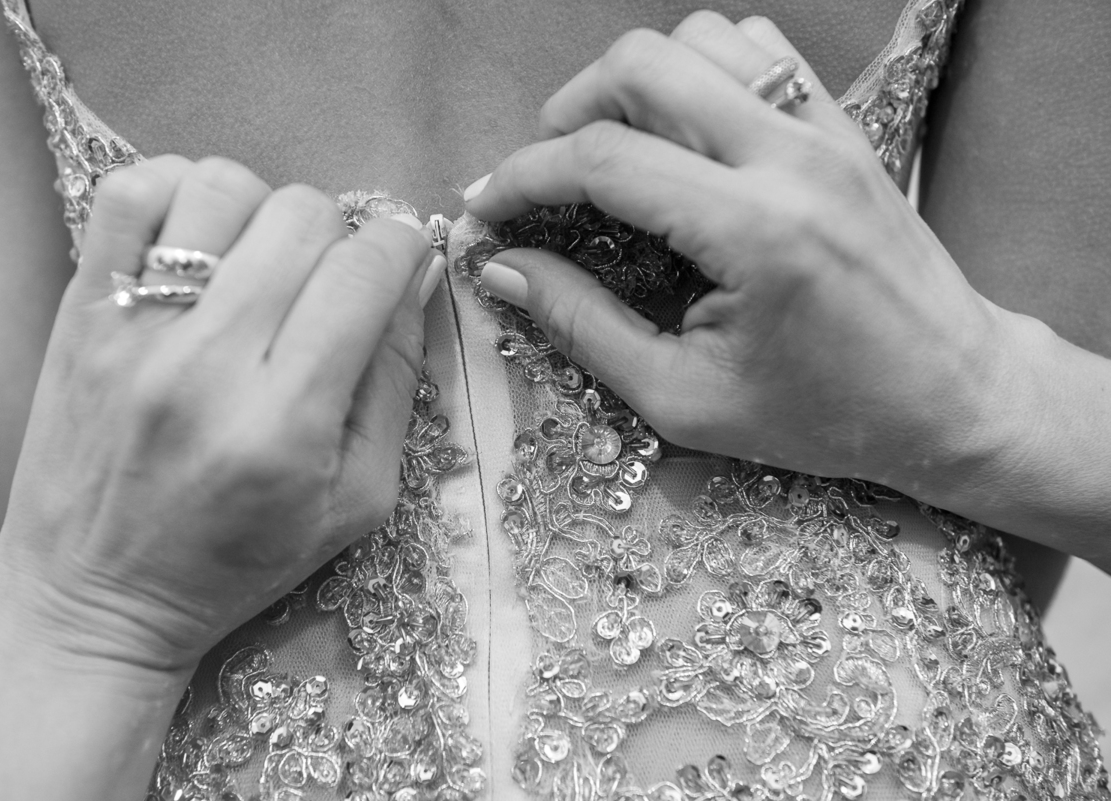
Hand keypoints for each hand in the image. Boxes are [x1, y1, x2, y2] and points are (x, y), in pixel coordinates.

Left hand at [0, 155, 441, 672]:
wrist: (95, 601)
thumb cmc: (239, 563)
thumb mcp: (357, 502)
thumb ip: (395, 385)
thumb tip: (413, 279)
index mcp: (284, 422)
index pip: (365, 272)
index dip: (401, 247)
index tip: (399, 261)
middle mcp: (206, 364)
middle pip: (303, 217)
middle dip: (340, 235)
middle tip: (328, 282)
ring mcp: (132, 329)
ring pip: (223, 186)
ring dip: (263, 214)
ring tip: (259, 265)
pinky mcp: (80, 311)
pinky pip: (130, 191)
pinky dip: (178, 193)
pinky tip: (197, 244)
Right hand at [463, 13, 1023, 490]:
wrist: (953, 395)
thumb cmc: (823, 416)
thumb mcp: (685, 399)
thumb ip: (585, 325)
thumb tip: (505, 270)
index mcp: (753, 231)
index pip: (604, 161)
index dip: (522, 179)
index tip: (487, 211)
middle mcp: (790, 157)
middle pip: (643, 64)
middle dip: (566, 111)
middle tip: (544, 176)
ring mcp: (825, 129)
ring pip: (700, 38)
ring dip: (634, 83)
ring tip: (611, 148)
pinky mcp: (843, 126)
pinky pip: (757, 51)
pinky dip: (699, 70)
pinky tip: (683, 131)